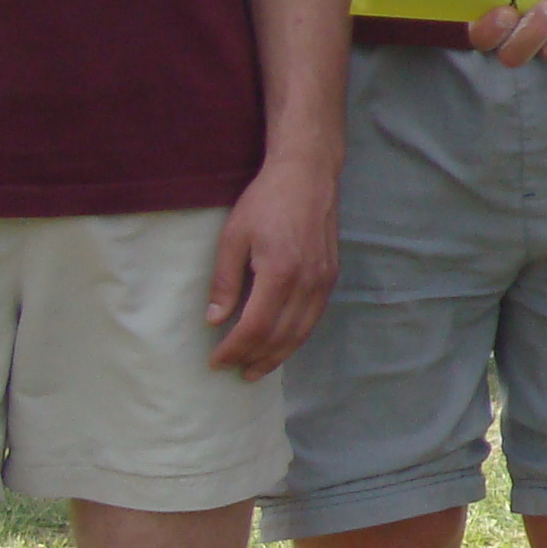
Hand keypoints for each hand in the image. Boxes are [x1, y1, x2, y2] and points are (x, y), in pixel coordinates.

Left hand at [206, 156, 339, 376]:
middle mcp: (307, 283)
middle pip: (281, 337)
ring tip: (257, 369)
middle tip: (234, 371)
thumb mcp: (233, 237)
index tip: (216, 360)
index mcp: (280, 273)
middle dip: (255, 359)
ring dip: (278, 356)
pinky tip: (281, 343)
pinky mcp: (331, 277)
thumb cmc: (265, 202)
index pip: (256, 327)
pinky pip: (313, 319)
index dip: (234, 349)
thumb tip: (215, 319)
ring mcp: (324, 282)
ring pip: (301, 333)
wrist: (308, 175)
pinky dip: (296, 338)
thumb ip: (225, 281)